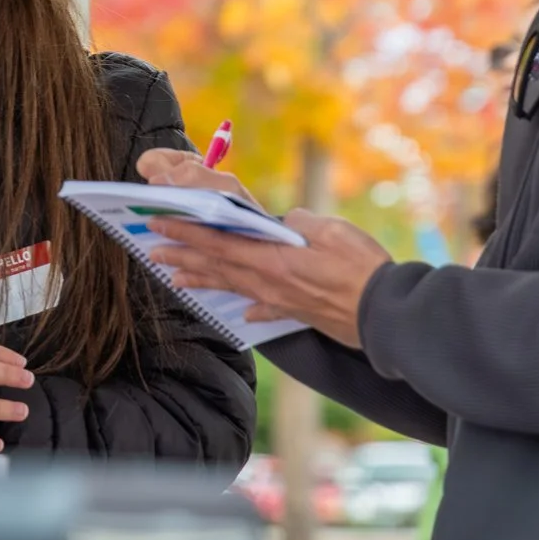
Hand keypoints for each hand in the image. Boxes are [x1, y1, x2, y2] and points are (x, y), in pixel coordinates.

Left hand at [139, 148, 395, 345]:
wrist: (385, 315)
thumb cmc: (362, 268)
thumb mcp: (331, 230)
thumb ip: (301, 224)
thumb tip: (287, 225)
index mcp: (273, 260)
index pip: (218, 243)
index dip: (186, 233)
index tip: (159, 224)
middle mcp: (269, 284)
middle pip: (217, 267)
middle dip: (183, 256)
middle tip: (153, 250)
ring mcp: (282, 301)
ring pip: (233, 288)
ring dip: (201, 280)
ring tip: (175, 278)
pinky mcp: (298, 313)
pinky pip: (264, 308)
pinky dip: (249, 306)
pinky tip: (242, 310)